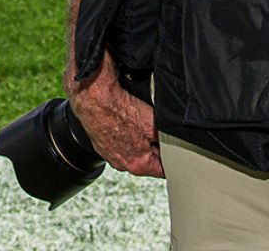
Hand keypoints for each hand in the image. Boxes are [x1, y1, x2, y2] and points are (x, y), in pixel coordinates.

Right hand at [66, 51, 163, 177]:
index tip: (175, 151)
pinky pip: (118, 142)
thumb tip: (174, 143)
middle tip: (156, 132)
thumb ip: (166, 139)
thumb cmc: (120, 111)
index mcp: (138, 165)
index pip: (162, 170)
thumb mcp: (154, 125)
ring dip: (137, 140)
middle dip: (154, 148)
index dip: (171, 159)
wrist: (94, 98)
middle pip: (146, 160)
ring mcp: (109, 154)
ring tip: (138, 123)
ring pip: (132, 150)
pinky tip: (124, 121)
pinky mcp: (100, 143)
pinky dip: (123, 134)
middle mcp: (122, 164)